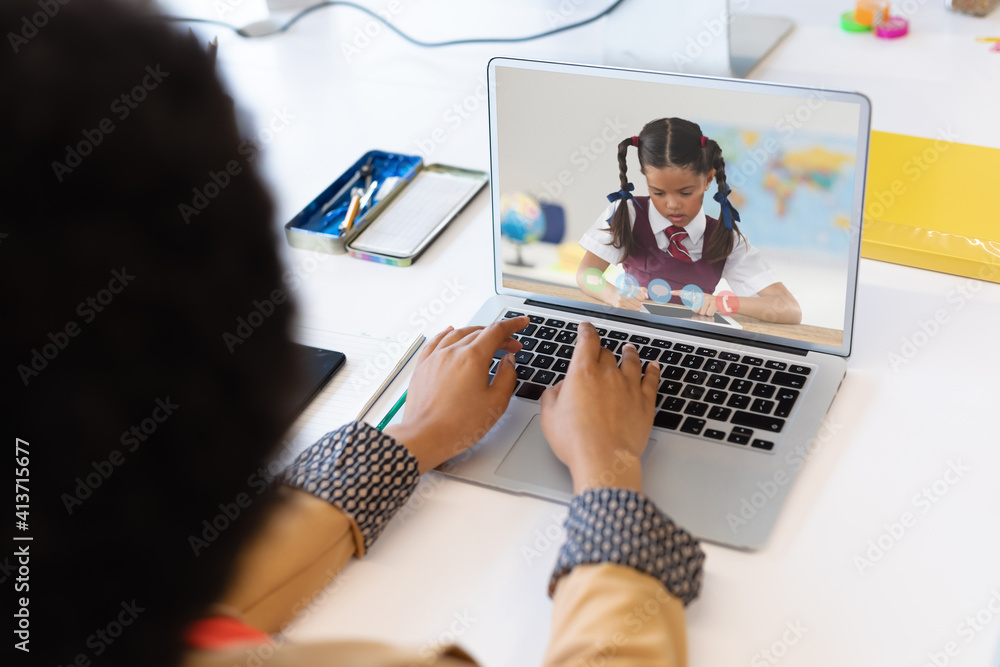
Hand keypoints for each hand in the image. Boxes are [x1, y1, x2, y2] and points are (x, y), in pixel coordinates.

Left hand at [384, 316, 527, 473]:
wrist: (425, 437)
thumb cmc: (458, 425)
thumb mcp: (495, 403)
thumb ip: (507, 377)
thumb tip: (508, 361)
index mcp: (472, 358)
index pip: (497, 331)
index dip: (513, 325)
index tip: (522, 323)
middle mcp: (452, 352)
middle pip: (479, 332)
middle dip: (499, 335)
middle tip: (511, 345)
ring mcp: (435, 357)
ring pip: (458, 333)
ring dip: (476, 333)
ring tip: (487, 340)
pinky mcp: (423, 366)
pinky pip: (436, 341)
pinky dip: (447, 333)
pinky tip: (450, 331)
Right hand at [539, 322, 658, 493]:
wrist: (604, 459)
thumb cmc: (576, 441)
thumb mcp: (549, 416)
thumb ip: (553, 395)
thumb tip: (560, 388)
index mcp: (582, 373)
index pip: (587, 341)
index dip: (586, 331)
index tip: (586, 328)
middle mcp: (608, 374)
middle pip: (607, 353)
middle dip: (602, 351)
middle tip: (600, 353)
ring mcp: (629, 387)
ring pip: (632, 361)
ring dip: (629, 353)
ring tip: (629, 349)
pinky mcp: (645, 402)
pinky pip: (652, 380)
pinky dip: (652, 370)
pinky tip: (653, 366)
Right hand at [607, 286, 647, 310]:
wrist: (613, 295)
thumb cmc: (625, 292)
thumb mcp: (634, 288)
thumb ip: (643, 290)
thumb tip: (646, 296)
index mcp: (628, 288)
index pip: (640, 296)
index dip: (642, 298)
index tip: (642, 298)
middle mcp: (623, 294)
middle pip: (638, 303)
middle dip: (639, 304)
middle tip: (639, 303)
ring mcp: (620, 301)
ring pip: (634, 308)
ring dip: (636, 308)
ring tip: (636, 306)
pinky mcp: (618, 307)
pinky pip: (628, 311)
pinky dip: (631, 310)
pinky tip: (631, 308)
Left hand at [674, 290, 715, 317]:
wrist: (724, 302)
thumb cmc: (712, 303)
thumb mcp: (703, 301)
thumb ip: (695, 302)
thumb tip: (688, 304)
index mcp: (698, 295)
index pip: (686, 293)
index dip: (678, 292)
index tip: (671, 292)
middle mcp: (703, 296)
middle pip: (695, 309)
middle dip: (699, 312)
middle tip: (705, 308)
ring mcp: (708, 299)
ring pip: (701, 312)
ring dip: (705, 313)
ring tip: (708, 309)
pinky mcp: (713, 304)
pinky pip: (708, 313)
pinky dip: (710, 314)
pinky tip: (712, 310)